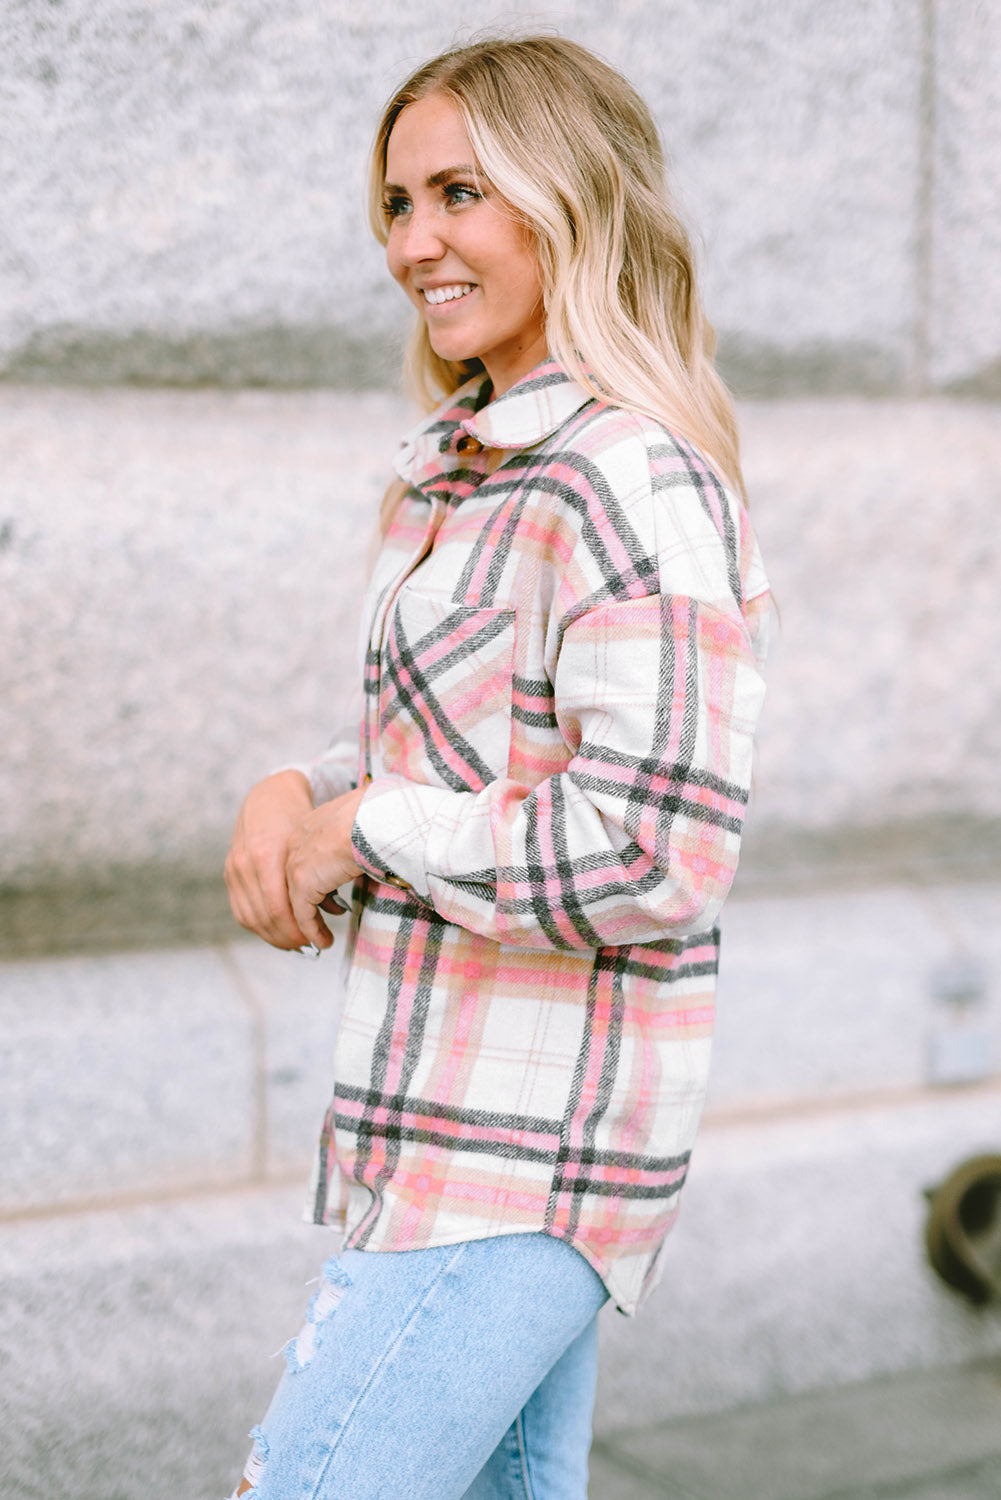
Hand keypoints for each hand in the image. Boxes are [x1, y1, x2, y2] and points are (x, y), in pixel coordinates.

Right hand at [225, 769, 316, 949]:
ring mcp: (234, 869)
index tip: (319, 940)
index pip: (280, 910)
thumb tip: (335, 913)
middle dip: (290, 938)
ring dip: (274, 936)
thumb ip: (322, 876)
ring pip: (251, 919)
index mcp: (267, 856)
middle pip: (265, 918)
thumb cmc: (301, 818)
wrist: (269, 796)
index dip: (299, 931)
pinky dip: (260, 926)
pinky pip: (241, 911)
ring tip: (297, 943)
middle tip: (311, 946)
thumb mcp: (315, 844)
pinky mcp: (229, 873)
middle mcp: (245, 864)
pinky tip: (278, 931)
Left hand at [285, 785, 365, 950]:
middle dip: (304, 907)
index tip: (324, 900)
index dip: (311, 884)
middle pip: (291, 884)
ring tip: (322, 938)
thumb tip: (358, 856)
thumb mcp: (356, 826)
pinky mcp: (303, 885)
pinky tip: (325, 942)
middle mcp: (295, 845)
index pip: (301, 862)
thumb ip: (348, 842)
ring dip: (308, 925)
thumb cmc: (373, 818)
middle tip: (319, 922)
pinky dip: (314, 932)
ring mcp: (295, 865)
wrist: (370, 819)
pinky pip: (304, 916)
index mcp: (307, 827)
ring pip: (294, 904)